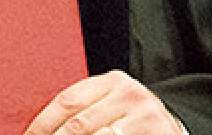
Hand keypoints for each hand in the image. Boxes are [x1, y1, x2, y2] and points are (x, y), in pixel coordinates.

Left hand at [24, 70, 183, 134]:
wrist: (173, 128)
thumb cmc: (131, 119)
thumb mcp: (110, 104)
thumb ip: (83, 109)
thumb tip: (38, 129)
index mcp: (112, 81)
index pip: (67, 101)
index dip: (43, 124)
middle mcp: (130, 94)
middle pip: (79, 124)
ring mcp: (145, 115)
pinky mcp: (158, 133)